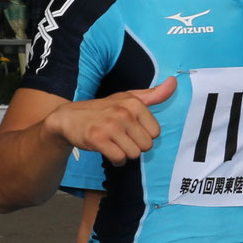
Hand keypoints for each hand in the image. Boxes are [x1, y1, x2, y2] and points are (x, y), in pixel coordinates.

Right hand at [46, 76, 175, 164]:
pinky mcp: (97, 139)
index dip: (144, 135)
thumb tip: (174, 81)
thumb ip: (153, 94)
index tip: (132, 131)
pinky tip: (109, 152)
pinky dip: (116, 161)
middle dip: (136, 147)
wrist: (68, 118)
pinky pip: (119, 158)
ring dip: (125, 154)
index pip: (156, 133)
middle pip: (146, 145)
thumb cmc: (103, 109)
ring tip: (115, 145)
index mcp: (134, 103)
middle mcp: (123, 113)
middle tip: (122, 139)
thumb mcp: (128, 98)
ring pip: (134, 154)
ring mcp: (110, 126)